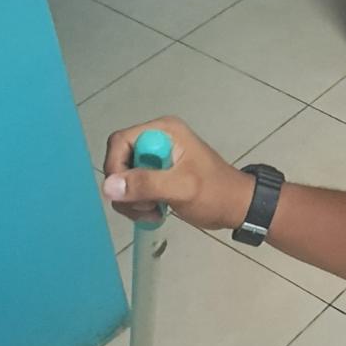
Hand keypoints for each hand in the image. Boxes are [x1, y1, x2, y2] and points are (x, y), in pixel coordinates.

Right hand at [102, 115, 254, 229]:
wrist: (237, 207)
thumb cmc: (215, 194)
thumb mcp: (181, 188)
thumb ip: (146, 184)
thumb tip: (108, 186)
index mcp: (164, 131)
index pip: (120, 142)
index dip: (116, 167)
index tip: (124, 192)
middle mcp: (156, 139)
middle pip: (118, 161)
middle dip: (126, 189)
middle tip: (145, 206)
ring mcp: (156, 158)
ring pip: (122, 179)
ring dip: (131, 201)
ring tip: (153, 212)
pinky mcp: (156, 176)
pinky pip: (132, 189)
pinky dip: (137, 204)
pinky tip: (155, 213)